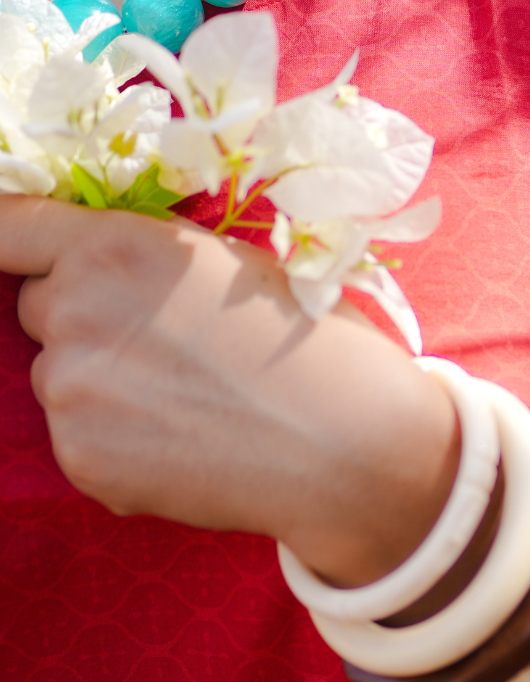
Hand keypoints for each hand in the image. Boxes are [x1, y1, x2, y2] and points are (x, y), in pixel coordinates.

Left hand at [0, 197, 457, 585]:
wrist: (343, 437)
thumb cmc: (305, 336)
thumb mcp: (227, 259)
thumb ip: (143, 252)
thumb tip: (90, 259)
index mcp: (117, 247)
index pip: (6, 224)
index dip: (1, 233)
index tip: (10, 247)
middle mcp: (77, 311)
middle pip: (39, 305)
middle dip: (83, 317)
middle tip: (165, 342)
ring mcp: (71, 389)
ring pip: (61, 375)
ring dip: (102, 384)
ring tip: (189, 400)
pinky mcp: (78, 456)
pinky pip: (78, 437)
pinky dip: (117, 441)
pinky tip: (185, 440)